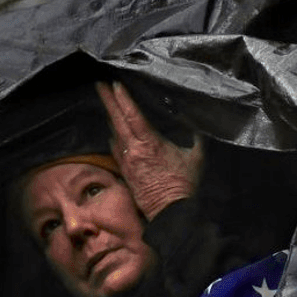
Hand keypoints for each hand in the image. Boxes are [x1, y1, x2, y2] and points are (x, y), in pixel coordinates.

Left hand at [97, 81, 203, 219]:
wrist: (171, 212)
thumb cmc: (184, 185)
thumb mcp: (196, 157)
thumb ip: (195, 138)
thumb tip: (197, 125)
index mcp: (150, 143)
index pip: (133, 115)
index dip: (123, 98)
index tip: (114, 83)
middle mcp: (134, 150)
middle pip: (117, 120)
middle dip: (107, 100)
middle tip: (99, 84)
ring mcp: (127, 161)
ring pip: (114, 133)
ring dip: (110, 117)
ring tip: (106, 102)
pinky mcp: (125, 172)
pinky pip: (115, 149)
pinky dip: (114, 136)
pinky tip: (113, 131)